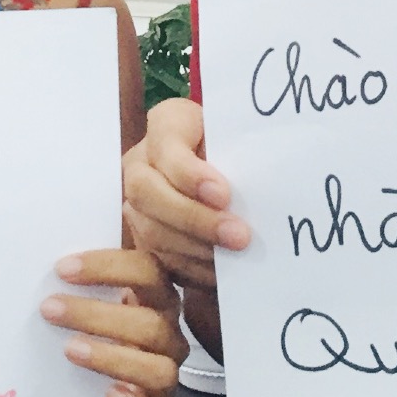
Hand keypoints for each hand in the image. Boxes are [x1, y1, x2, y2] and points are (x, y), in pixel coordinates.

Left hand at [43, 248, 187, 396]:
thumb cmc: (92, 346)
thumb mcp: (90, 310)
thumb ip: (78, 283)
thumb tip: (38, 252)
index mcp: (155, 303)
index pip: (147, 272)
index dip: (108, 267)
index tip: (62, 268)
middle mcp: (167, 341)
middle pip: (150, 323)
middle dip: (97, 314)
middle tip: (49, 309)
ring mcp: (164, 384)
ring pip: (158, 370)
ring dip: (113, 358)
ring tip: (70, 349)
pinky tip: (111, 396)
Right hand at [122, 97, 249, 292]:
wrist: (228, 169)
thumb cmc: (239, 146)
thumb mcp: (240, 137)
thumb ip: (240, 153)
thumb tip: (260, 183)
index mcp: (166, 123)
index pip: (165, 144)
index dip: (189, 174)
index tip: (224, 194)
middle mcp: (140, 161)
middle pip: (147, 191)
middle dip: (194, 218)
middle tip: (240, 236)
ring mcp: (136, 201)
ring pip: (150, 229)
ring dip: (195, 247)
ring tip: (235, 257)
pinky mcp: (142, 235)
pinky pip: (157, 257)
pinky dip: (191, 268)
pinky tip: (221, 273)